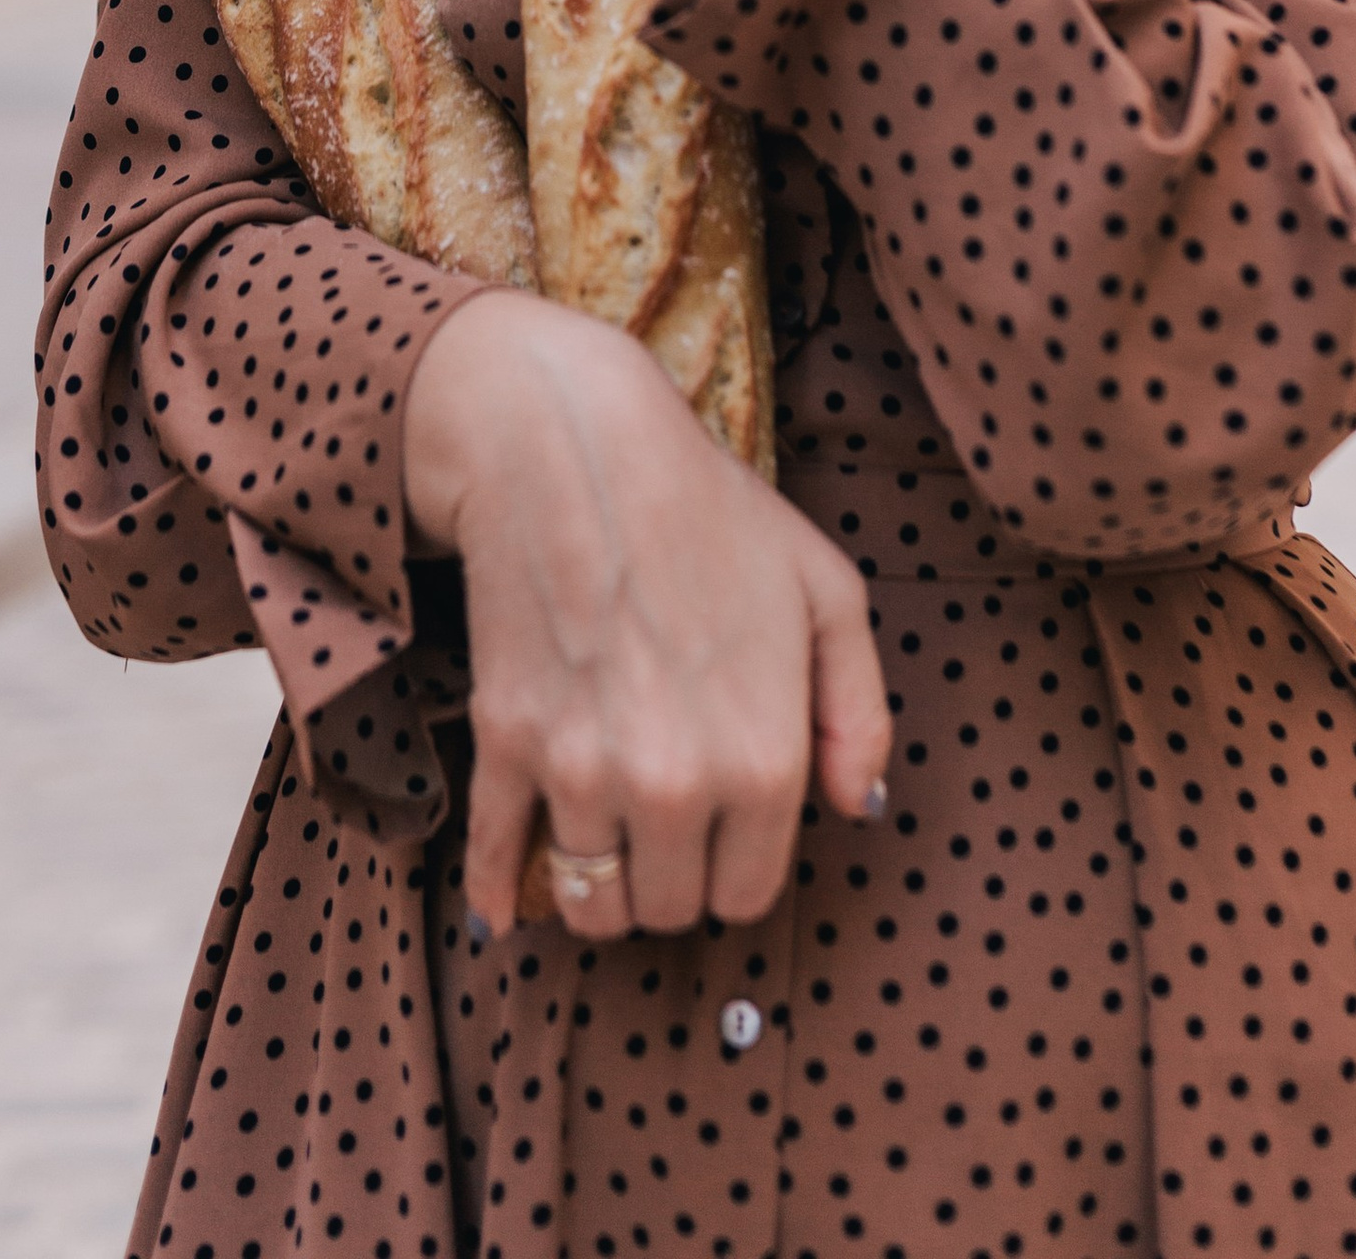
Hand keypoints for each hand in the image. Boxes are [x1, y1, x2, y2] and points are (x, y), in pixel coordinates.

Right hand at [404, 290, 889, 940]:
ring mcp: (582, 770)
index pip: (746, 894)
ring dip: (599, 883)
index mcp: (763, 761)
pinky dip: (499, 890)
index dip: (736, 862)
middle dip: (671, 875)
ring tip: (606, 838)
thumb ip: (858, 712)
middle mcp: (674, 786)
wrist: (575, 444)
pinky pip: (498, 857)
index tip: (722, 824)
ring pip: (590, 901)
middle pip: (667, 908)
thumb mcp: (826, 592)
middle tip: (666, 821)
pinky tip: (503, 911)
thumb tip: (857, 808)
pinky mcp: (507, 743)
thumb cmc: (709, 511)